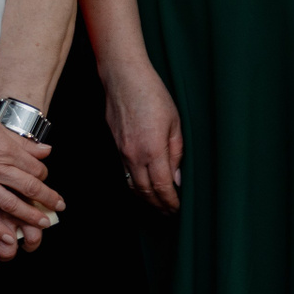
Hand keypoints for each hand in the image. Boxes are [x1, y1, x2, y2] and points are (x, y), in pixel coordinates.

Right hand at [0, 98, 58, 267]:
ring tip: (41, 224)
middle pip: (30, 187)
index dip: (44, 176)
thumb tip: (45, 150)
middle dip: (48, 199)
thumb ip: (21, 143)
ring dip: (29, 216)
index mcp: (6, 149)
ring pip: (11, 204)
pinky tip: (8, 236)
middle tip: (58, 206)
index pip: (35, 168)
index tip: (46, 180)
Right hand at [103, 60, 182, 211]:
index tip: (178, 208)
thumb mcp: (175, 121)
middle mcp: (135, 155)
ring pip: (133, 185)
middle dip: (158, 206)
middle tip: (170, 213)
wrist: (124, 79)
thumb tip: (177, 177)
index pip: (162, 186)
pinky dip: (136, 185)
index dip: (170, 201)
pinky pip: (126, 173)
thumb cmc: (153, 95)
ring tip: (158, 205)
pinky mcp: (116, 147)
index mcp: (154, 149)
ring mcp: (122, 152)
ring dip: (146, 199)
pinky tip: (144, 187)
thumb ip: (177, 152)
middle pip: (146, 192)